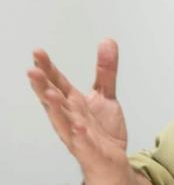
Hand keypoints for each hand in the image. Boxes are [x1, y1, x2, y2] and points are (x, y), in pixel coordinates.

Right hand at [27, 39, 133, 183]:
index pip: (57, 82)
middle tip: (33, 70)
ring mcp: (77, 134)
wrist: (112, 160)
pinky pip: (82, 143)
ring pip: (63, 120)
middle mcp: (70, 117)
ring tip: (49, 93)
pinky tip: (78, 127)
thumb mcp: (106, 95)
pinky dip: (79, 136)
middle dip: (42, 85)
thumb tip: (107, 42)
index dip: (48, 68)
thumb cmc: (102, 130)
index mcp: (72, 103)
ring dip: (55, 108)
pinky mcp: (89, 149)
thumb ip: (106, 70)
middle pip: (54, 99)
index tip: (38, 53)